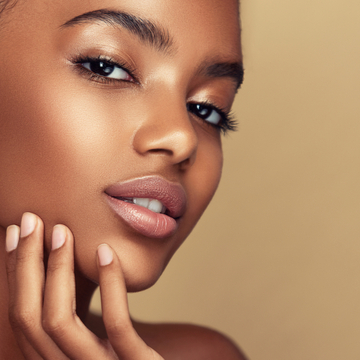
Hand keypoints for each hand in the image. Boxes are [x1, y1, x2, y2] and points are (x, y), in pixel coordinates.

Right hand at [5, 212, 163, 359]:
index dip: (16, 273)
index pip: (24, 316)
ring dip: (56, 270)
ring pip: (60, 321)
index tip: (16, 234)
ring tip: (62, 231)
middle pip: (31, 317)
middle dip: (26, 264)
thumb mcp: (97, 336)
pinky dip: (110, 285)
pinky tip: (106, 252)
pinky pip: (116, 326)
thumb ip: (80, 316)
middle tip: (30, 221)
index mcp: (58, 358)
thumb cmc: (130, 356)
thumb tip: (62, 269)